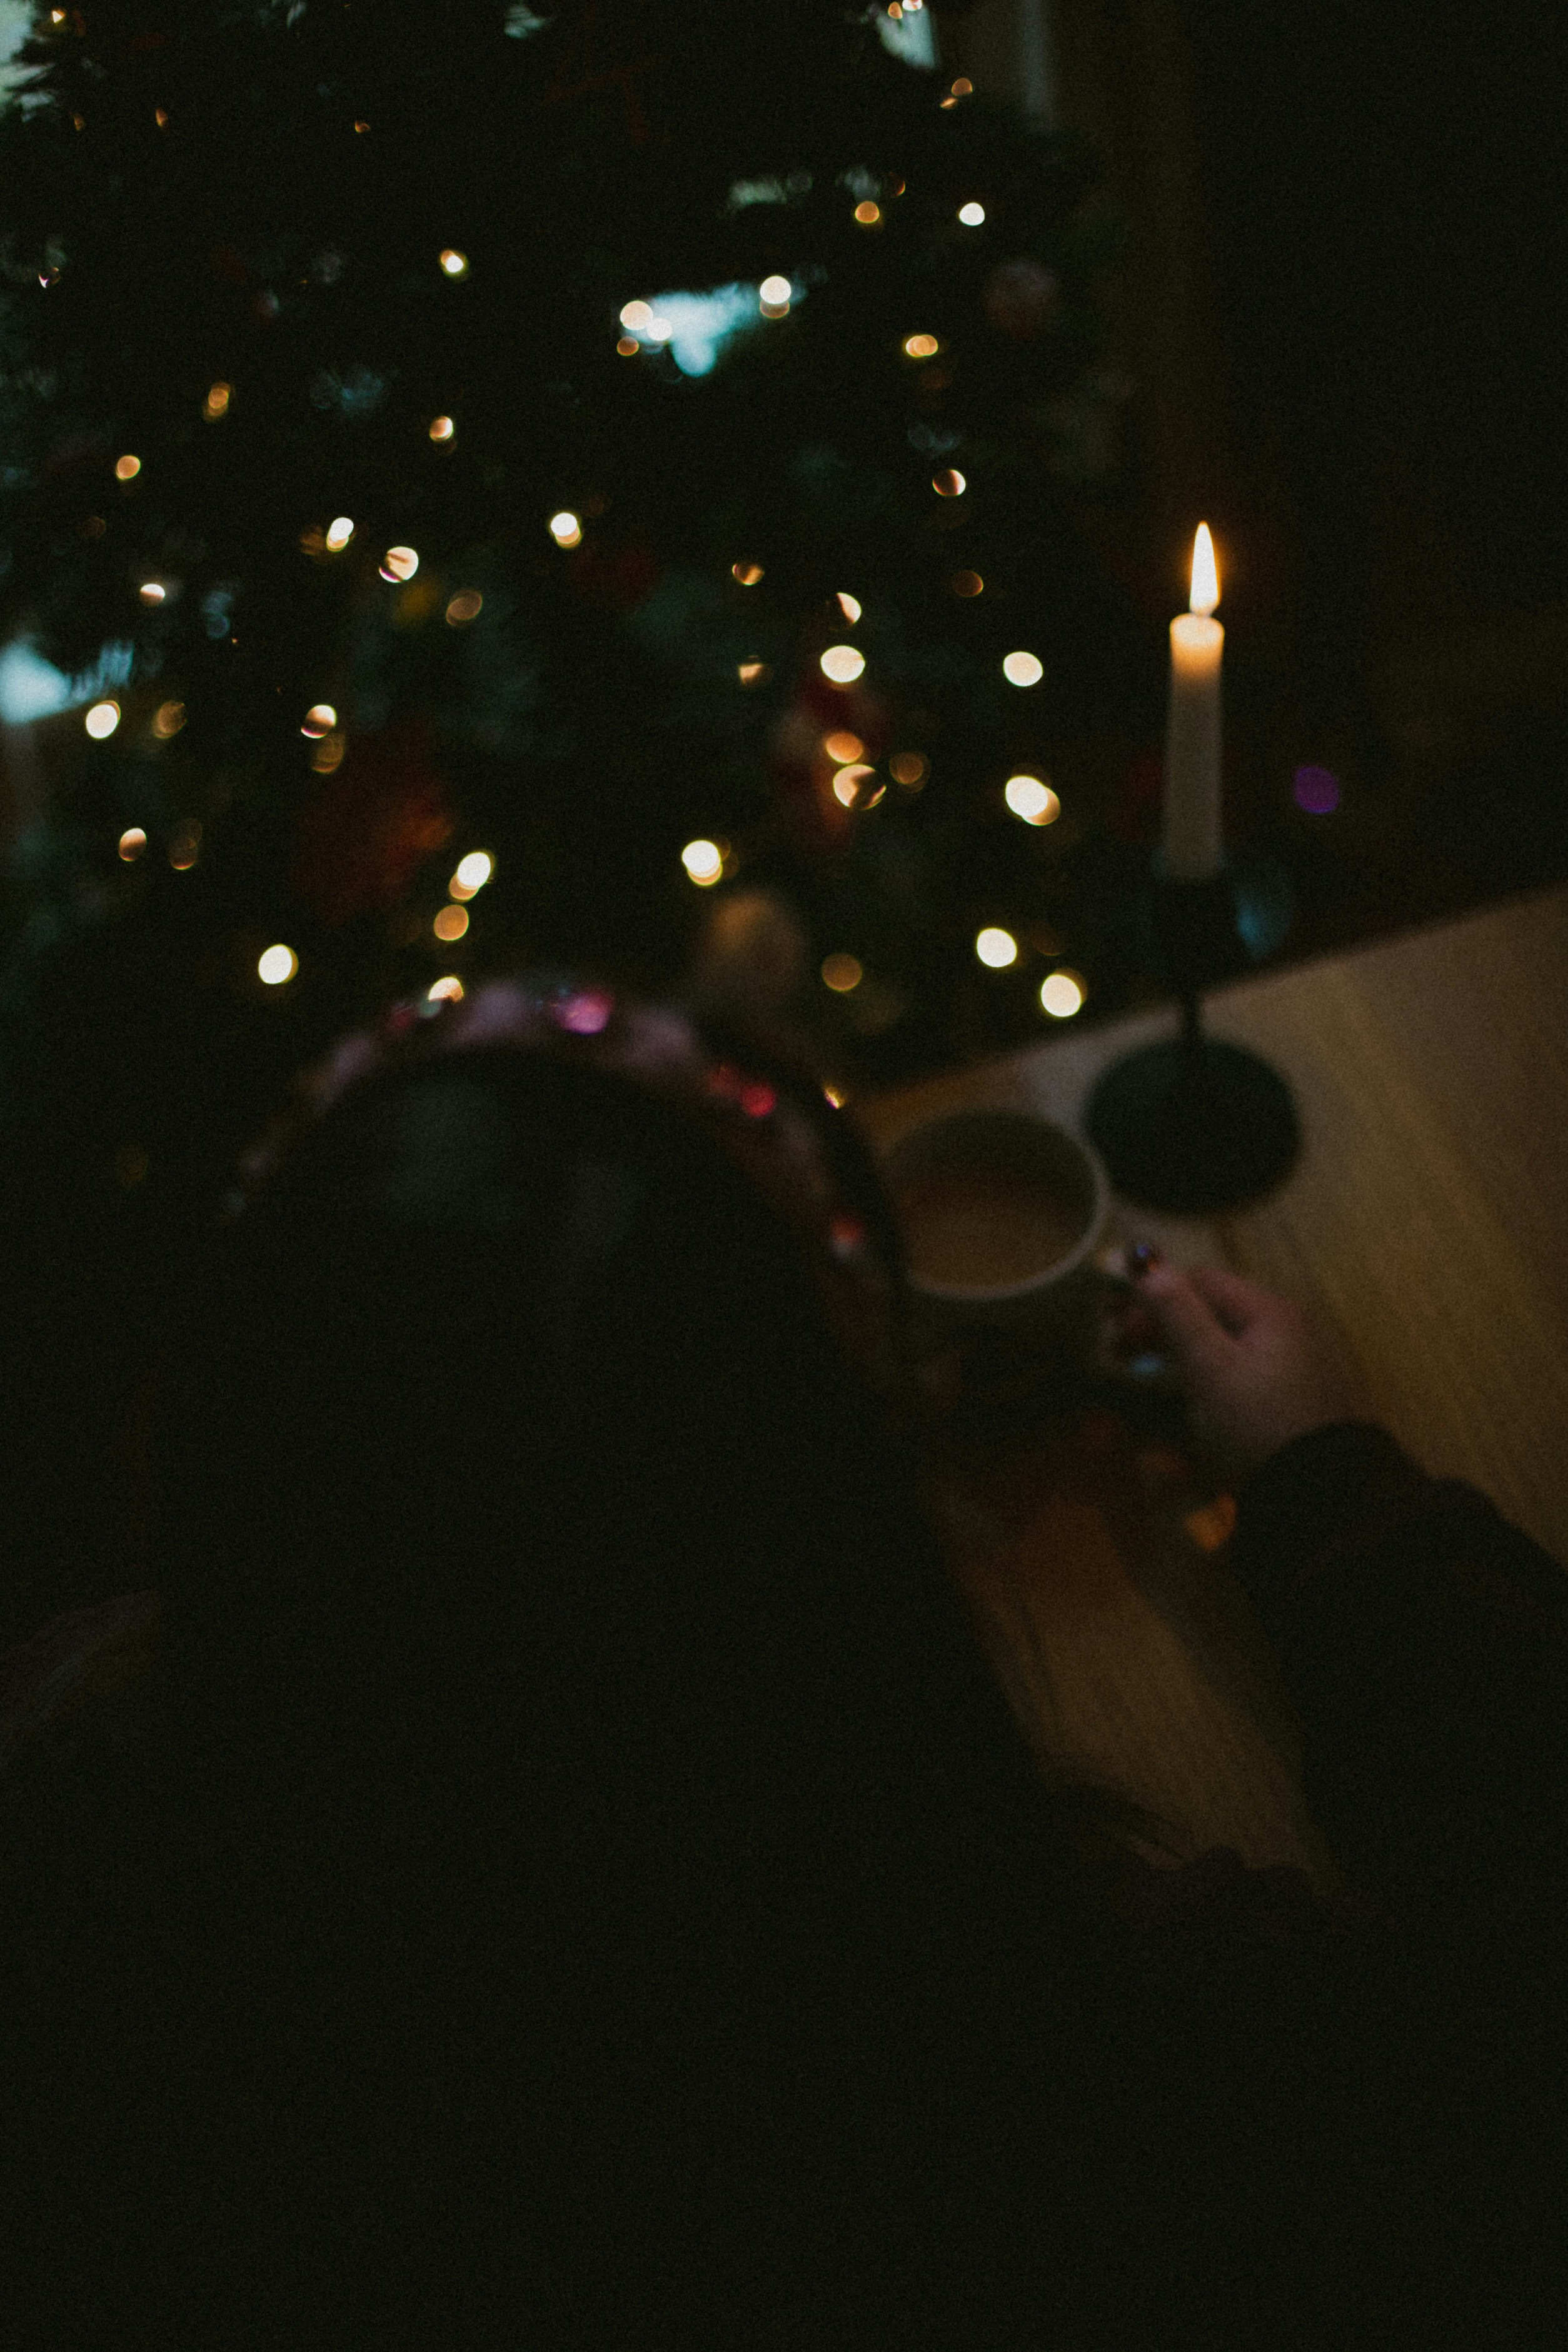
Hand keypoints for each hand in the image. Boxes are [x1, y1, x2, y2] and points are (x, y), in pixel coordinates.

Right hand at [1121, 1254, 1354, 1482]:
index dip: (1154, 1294)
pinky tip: (1192, 1396)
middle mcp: (1288, 1326)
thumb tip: (1145, 1264)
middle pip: (1214, 1309)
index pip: (1202, 1280)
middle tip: (1124, 1350)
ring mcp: (1294, 1361)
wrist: (1318, 1493)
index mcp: (1271, 1311)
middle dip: (1164, 1324)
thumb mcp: (1212, 1368)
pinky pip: (1242, 1368)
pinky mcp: (1292, 1393)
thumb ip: (1179, 1315)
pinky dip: (1210, 1373)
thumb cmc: (1259, 1424)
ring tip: (1152, 1374)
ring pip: (1225, 1340)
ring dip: (1183, 1349)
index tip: (1117, 1322)